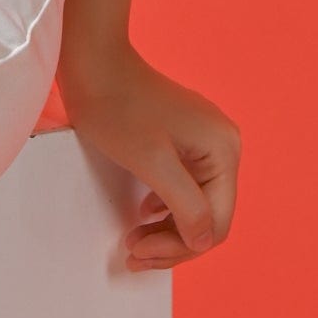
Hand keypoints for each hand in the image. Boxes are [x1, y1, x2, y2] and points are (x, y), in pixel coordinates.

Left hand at [56, 45, 239, 269]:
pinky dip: (164, 209)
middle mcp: (223, 146)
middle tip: (133, 255)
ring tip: (134, 243)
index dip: (181, 247)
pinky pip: (183, 188)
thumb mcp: (153, 163)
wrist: (93, 62)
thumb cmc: (118, 107)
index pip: (216, 222)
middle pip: (208, 217)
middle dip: (172, 242)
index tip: (140, 253)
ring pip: (194, 206)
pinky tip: (143, 216)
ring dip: (166, 230)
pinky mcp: (183, 141)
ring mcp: (204, 143)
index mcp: (224, 150)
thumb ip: (185, 206)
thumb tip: (204, 241)